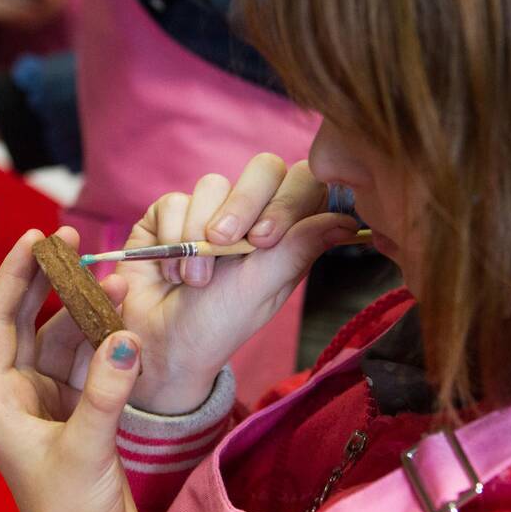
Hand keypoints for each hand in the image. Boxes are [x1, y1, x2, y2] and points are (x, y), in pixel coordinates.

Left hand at [0, 227, 142, 511]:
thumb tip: (124, 336)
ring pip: (64, 335)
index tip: (36, 238)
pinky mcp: (78, 410)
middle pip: (27, 319)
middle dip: (49, 279)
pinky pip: (89, 357)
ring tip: (118, 277)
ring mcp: (47, 400)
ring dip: (87, 307)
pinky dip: (106, 335)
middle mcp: (16, 393)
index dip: (14, 276)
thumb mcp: (86, 451)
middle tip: (73, 238)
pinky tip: (124, 314)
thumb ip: (105, 392)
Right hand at [99, 154, 358, 412]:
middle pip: (263, 168)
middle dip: (242, 206)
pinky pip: (173, 202)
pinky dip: (171, 238)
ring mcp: (210, 208)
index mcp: (286, 231)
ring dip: (197, 236)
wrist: (162, 343)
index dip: (288, 199)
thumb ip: (298, 249)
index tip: (264, 240)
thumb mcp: (262, 290)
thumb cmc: (218, 323)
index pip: (305, 183)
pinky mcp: (170, 212)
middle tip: (222, 244)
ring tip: (193, 280)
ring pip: (212, 184)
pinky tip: (171, 271)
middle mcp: (252, 213)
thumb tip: (348, 221)